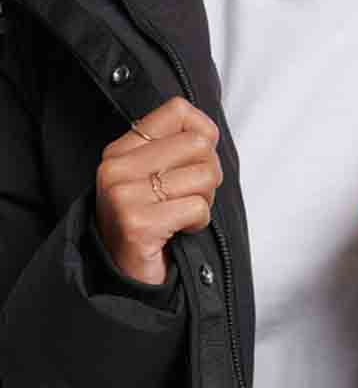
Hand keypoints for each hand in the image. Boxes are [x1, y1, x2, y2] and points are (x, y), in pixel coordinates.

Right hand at [95, 96, 222, 284]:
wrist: (125, 277)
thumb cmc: (151, 222)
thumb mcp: (155, 175)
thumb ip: (177, 147)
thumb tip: (210, 131)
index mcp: (122, 149)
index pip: (178, 110)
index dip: (204, 133)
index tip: (196, 161)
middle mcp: (117, 167)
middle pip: (200, 144)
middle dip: (209, 174)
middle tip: (190, 196)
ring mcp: (123, 195)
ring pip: (204, 176)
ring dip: (205, 201)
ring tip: (181, 215)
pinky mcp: (138, 223)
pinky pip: (197, 208)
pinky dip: (198, 223)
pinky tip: (178, 231)